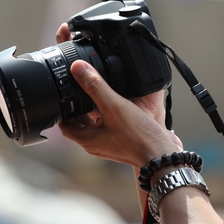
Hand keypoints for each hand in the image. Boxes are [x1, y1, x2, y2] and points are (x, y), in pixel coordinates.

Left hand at [55, 23, 181, 165]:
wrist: (161, 155)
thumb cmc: (138, 137)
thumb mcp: (114, 106)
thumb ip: (95, 86)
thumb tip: (77, 68)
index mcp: (87, 139)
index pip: (64, 124)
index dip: (61, 109)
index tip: (62, 94)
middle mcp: (96, 144)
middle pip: (79, 123)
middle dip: (77, 107)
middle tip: (78, 90)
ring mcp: (109, 144)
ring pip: (94, 125)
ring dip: (93, 110)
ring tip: (96, 93)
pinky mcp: (122, 143)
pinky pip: (109, 127)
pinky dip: (109, 115)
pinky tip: (118, 105)